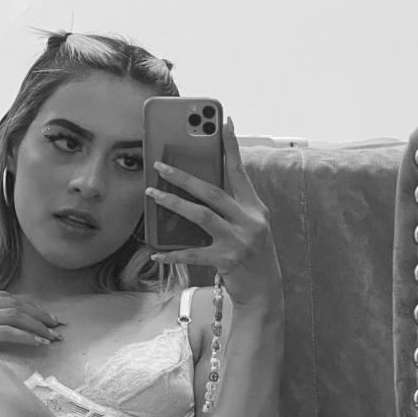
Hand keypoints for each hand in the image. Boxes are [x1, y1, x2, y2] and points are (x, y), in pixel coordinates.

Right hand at [0, 290, 64, 379]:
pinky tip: (38, 343)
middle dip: (39, 313)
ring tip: (53, 336)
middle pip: (14, 303)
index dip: (28, 305)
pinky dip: (26, 336)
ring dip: (38, 325)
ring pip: (14, 316)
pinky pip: (6, 332)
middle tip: (56, 324)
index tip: (44, 315)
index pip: (5, 297)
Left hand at [146, 116, 282, 308]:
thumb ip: (230, 208)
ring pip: (201, 215)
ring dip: (174, 203)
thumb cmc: (251, 256)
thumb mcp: (248, 227)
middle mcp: (250, 221)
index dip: (231, 146)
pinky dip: (173, 254)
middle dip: (184, 176)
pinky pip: (193, 254)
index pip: (240, 171)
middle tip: (160, 165)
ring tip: (152, 195)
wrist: (265, 293)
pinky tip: (156, 253)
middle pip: (212, 191)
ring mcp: (240, 241)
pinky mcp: (228, 261)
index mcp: (255, 208)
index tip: (223, 122)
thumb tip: (197, 188)